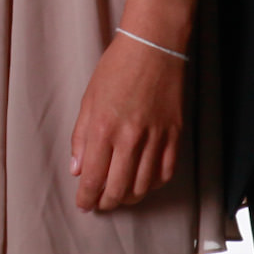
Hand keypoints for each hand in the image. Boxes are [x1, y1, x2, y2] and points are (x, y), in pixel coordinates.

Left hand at [69, 32, 187, 212]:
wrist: (153, 48)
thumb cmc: (116, 69)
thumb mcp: (88, 101)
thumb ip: (81, 138)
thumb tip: (77, 170)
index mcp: (104, 129)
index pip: (94, 177)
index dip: (87, 197)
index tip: (83, 205)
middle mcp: (130, 138)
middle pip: (119, 188)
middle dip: (106, 202)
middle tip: (100, 203)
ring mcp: (156, 138)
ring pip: (144, 186)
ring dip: (129, 197)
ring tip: (119, 196)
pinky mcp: (175, 136)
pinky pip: (166, 172)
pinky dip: (153, 184)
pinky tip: (143, 183)